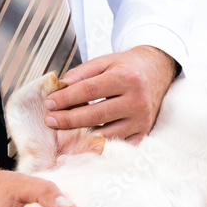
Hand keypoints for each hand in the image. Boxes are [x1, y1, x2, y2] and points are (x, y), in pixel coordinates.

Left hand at [44, 46, 177, 143]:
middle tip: (50, 120)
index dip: (66, 99)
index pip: (89, 91)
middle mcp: (137, 100)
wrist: (157, 72)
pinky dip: (99, 145)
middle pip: (96, 115)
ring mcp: (142, 119)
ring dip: (81, 136)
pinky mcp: (143, 132)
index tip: (49, 103)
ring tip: (62, 133)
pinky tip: (83, 142)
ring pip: (106, 134)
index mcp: (126, 78)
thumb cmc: (127, 67)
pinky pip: (118, 145)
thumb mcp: (105, 61)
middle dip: (69, 120)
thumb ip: (82, 72)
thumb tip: (61, 86)